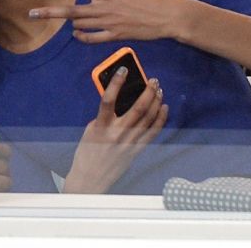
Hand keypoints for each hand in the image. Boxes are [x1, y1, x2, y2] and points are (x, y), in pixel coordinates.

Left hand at [29, 0, 189, 43]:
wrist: (172, 17)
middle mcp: (106, 9)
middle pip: (72, 11)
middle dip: (50, 12)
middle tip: (31, 14)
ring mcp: (110, 24)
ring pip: (81, 25)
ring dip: (65, 23)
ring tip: (52, 19)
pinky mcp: (118, 36)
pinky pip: (95, 38)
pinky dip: (84, 37)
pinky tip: (76, 34)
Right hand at [63, 67, 167, 193]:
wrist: (90, 179)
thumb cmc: (87, 153)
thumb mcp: (91, 130)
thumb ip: (103, 116)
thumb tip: (119, 101)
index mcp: (101, 126)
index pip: (108, 100)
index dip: (116, 83)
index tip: (124, 70)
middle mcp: (117, 134)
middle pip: (137, 108)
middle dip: (147, 92)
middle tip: (153, 80)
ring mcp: (129, 143)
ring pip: (148, 119)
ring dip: (156, 102)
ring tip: (159, 90)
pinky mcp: (136, 151)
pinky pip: (152, 133)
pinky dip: (160, 119)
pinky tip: (164, 108)